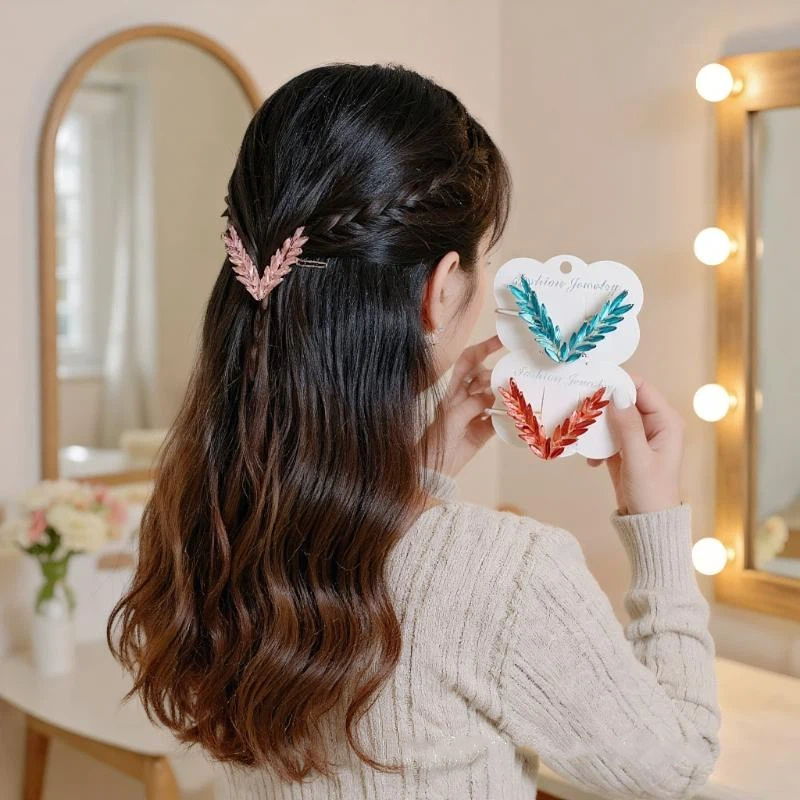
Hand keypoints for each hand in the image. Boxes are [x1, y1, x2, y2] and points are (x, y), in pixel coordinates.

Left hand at [422, 335, 502, 476]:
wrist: (433, 471)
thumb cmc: (435, 442)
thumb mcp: (452, 420)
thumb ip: (472, 405)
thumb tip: (493, 395)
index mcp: (453, 391)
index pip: (468, 362)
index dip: (483, 348)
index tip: (502, 341)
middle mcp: (465, 399)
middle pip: (485, 377)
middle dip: (497, 373)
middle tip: (509, 377)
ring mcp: (476, 414)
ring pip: (495, 396)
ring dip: (505, 394)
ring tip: (515, 395)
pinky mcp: (485, 431)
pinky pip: (500, 418)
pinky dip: (508, 416)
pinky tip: (517, 415)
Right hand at [588, 378, 683, 514]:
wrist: (647, 523)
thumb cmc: (651, 493)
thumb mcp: (639, 459)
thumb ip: (628, 427)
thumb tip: (616, 395)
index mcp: (666, 422)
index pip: (642, 389)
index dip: (619, 382)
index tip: (593, 382)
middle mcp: (654, 424)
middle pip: (624, 400)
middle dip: (603, 403)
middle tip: (581, 408)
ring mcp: (638, 436)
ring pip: (612, 416)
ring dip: (597, 424)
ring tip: (582, 434)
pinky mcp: (625, 448)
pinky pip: (607, 434)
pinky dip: (596, 442)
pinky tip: (592, 460)